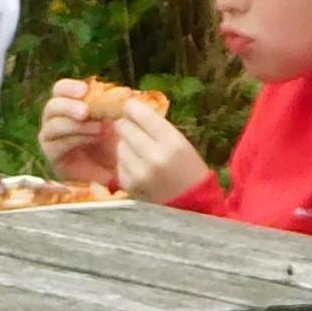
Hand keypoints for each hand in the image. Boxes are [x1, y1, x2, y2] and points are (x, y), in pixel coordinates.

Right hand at [38, 76, 122, 187]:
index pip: (60, 90)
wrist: (116, 169)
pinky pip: (57, 144)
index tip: (84, 90)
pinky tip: (94, 138)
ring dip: (75, 125)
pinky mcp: (53, 155)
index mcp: (69, 103)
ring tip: (99, 128)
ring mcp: (52, 137)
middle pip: (52, 106)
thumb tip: (126, 91)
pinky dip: (75, 139)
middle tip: (85, 111)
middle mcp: (56, 118)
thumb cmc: (117, 140)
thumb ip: (117, 104)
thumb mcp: (119, 119)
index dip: (69, 87)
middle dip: (68, 106)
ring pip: (53, 125)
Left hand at [100, 99, 214, 204]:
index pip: (142, 115)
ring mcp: (139, 172)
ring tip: (139, 150)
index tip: (130, 106)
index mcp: (172, 142)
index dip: (132, 107)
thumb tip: (131, 109)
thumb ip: (157, 127)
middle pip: (125, 128)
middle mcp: (154, 156)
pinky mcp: (129, 184)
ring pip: (120, 145)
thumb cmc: (189, 169)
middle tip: (131, 127)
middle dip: (127, 125)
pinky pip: (119, 163)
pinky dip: (125, 161)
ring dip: (125, 144)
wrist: (191, 204)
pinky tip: (138, 166)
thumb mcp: (181, 143)